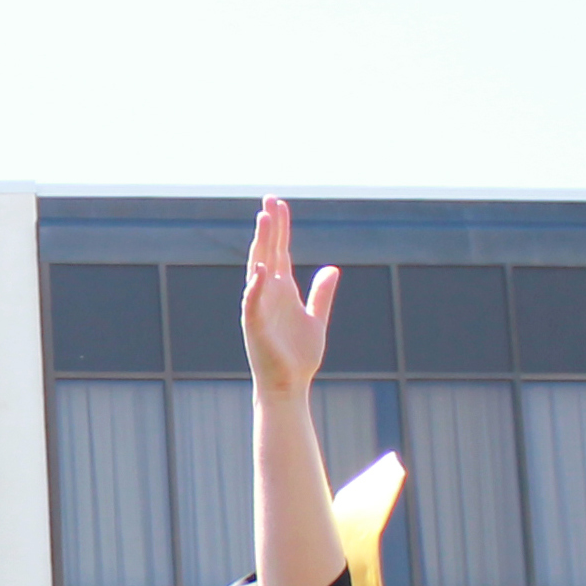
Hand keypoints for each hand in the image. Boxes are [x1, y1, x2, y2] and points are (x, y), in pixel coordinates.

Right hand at [240, 198, 335, 397]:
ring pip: (258, 269)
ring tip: (263, 221)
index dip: (280, 227)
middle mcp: (268, 293)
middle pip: (268, 252)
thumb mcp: (316, 318)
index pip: (279, 250)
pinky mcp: (256, 326)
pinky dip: (256, 286)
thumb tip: (331, 269)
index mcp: (282, 290)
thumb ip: (322, 294)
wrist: (289, 385)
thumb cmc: (299, 356)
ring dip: (260, 245)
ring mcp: (260, 307)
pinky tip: (261, 268)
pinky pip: (253, 302)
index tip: (279, 204)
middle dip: (269, 227)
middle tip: (269, 200)